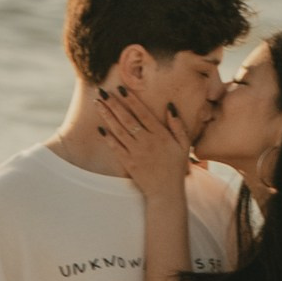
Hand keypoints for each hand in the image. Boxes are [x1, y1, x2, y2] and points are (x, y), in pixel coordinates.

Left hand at [97, 82, 194, 198]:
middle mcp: (147, 141)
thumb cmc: (176, 167)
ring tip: (98, 103)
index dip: (131, 100)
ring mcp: (136, 152)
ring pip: (119, 130)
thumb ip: (178, 125)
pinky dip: (108, 138)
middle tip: (103, 91)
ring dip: (107, 116)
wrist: (166, 192)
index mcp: (160, 135)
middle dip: (114, 103)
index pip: (142, 113)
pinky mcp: (129, 163)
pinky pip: (116, 147)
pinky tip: (100, 128)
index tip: (121, 89)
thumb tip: (170, 106)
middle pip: (127, 118)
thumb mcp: (184, 145)